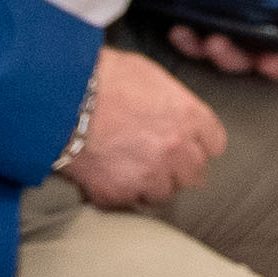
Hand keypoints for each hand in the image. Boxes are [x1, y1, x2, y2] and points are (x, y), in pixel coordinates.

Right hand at [66, 46, 223, 206]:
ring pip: (164, 193)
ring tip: (130, 167)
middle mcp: (175, 149)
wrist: (63, 98)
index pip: (214, 145)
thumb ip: (172, 101)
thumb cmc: (103, 78)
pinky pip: (129, 201)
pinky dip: (120, 192)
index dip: (198, 144)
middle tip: (158, 158)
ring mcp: (149, 175)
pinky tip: (108, 174)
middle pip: (193, 174)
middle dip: (178, 167)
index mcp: (188, 117)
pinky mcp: (119, 193)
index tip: (188, 144)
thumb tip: (174, 112)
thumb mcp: (150, 75)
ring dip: (151, 183)